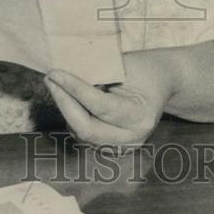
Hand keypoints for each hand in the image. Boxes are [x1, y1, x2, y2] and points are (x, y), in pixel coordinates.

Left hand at [43, 49, 176, 147]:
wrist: (163, 83)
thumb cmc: (145, 69)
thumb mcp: (125, 66)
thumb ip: (98, 74)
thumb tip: (64, 76)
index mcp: (140, 116)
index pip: (99, 106)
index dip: (74, 89)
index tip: (55, 73)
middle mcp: (132, 137)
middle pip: (86, 128)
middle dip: (64, 103)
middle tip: (50, 79)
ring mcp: (122, 147)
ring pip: (81, 134)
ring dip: (65, 110)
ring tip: (57, 85)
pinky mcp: (112, 148)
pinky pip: (84, 135)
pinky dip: (73, 117)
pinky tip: (69, 99)